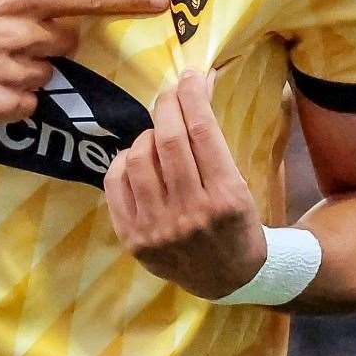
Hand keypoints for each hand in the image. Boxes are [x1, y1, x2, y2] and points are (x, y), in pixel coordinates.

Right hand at [0, 0, 168, 126]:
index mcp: (19, 0)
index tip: (162, 0)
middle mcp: (23, 35)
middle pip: (68, 42)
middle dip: (50, 42)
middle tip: (11, 39)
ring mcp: (14, 73)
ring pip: (47, 75)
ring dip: (28, 71)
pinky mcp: (4, 106)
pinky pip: (30, 105)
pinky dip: (13, 100)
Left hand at [104, 69, 267, 299]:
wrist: (229, 279)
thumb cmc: (237, 222)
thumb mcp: (240, 183)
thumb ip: (214, 142)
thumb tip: (198, 84)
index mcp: (226, 197)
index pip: (203, 131)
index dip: (194, 96)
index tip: (191, 76)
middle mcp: (191, 214)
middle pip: (169, 139)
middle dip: (168, 105)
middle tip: (171, 92)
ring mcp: (158, 229)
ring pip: (138, 158)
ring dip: (147, 135)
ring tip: (158, 136)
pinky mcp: (134, 240)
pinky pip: (116, 183)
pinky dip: (124, 161)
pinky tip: (136, 159)